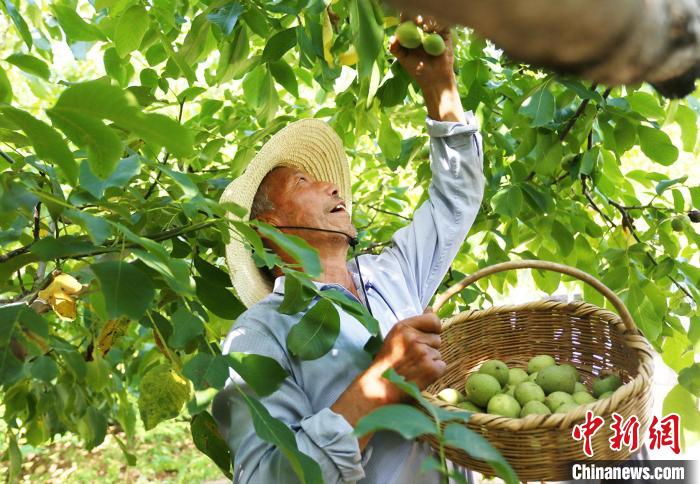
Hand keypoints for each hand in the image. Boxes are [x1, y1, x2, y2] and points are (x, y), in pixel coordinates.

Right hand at [330, 309, 444, 450]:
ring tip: (414, 368)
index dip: (433, 329)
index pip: (433, 320)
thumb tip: (431, 309)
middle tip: (412, 358)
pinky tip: (420, 376)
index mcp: (403, 327)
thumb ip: (414, 324)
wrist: (380, 387)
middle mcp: (413, 338)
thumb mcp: (395, 336)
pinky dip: (434, 372)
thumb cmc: (388, 362)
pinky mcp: (431, 369)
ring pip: (439, 353)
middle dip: (429, 348)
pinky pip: (442, 366)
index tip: (424, 338)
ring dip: (430, 361)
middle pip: (437, 339)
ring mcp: (423, 354)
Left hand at [389, 14, 464, 121]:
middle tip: (416, 20)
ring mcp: (434, 33)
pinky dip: (438, 24)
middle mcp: (423, 31)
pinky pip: (443, 25)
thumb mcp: (404, 59)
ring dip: (428, 19)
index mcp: (411, 35)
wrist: (434, 79)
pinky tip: (433, 29)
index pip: (408, 22)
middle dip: (417, 16)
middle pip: (420, 18)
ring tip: (425, 26)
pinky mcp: (445, 35)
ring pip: (432, 19)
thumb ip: (396, 48)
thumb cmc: (417, 70)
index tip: (404, 17)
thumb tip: (392, 38)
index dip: (406, 17)